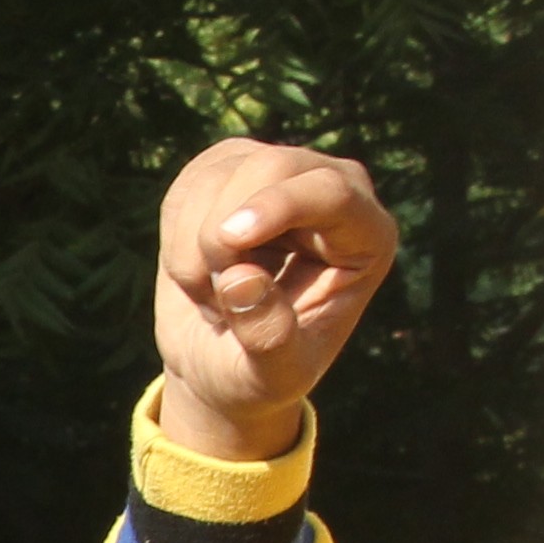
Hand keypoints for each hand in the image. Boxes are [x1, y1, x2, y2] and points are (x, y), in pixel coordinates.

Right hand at [151, 137, 397, 464]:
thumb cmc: (259, 372)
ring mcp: (279, 174)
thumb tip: (242, 278)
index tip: (229, 239)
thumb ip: (269, 337)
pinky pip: (190, 183)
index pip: (331, 192)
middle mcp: (332, 190)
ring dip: (194, 245)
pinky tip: (199, 269)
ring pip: (222, 174)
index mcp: (366, 238)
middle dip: (223, 232)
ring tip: (212, 293)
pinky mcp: (230, 170)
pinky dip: (177, 235)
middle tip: (212, 292)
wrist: (219, 361)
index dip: (278, 206)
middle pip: (273, 165)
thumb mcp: (272, 377)